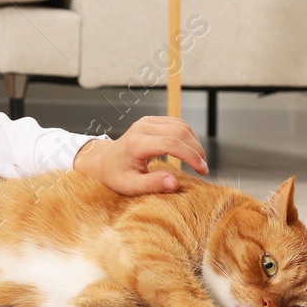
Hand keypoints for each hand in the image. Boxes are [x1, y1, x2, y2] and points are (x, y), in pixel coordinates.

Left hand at [73, 115, 207, 195]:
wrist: (103, 161)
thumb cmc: (115, 176)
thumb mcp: (130, 186)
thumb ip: (152, 185)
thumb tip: (175, 183)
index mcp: (136, 143)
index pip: (171, 143)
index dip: (191, 156)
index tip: (202, 170)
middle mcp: (142, 127)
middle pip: (180, 132)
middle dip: (196, 150)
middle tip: (203, 169)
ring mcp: (147, 121)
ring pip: (181, 126)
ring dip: (194, 143)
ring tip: (199, 162)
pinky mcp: (151, 120)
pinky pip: (177, 124)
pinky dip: (188, 137)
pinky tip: (190, 152)